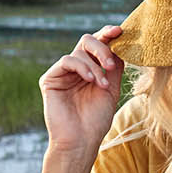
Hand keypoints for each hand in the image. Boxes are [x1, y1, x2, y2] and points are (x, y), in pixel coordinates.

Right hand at [39, 25, 125, 155]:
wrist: (81, 141)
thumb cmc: (96, 120)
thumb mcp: (111, 89)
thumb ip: (114, 67)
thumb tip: (121, 44)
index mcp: (90, 69)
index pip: (98, 45)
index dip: (108, 35)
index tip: (120, 31)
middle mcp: (76, 68)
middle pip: (87, 41)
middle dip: (102, 48)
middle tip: (111, 64)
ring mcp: (62, 73)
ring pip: (79, 51)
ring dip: (95, 66)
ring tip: (102, 84)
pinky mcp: (50, 79)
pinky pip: (67, 61)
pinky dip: (82, 68)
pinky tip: (91, 81)